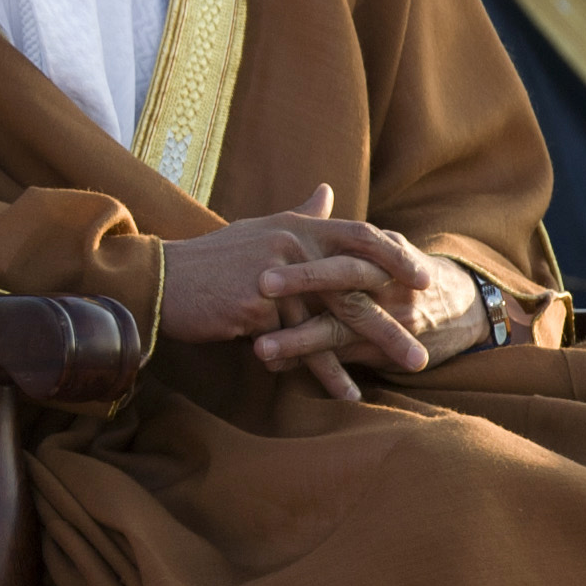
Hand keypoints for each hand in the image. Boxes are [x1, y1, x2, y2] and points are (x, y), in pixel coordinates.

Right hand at [158, 185, 488, 402]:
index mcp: (297, 227)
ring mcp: (276, 277)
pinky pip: (302, 346)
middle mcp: (292, 246)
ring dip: (373, 348)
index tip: (423, 280)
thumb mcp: (260, 230)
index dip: (394, 256)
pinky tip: (347, 393)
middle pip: (357, 283)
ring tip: (405, 369)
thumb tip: (326, 192)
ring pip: (335, 318)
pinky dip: (327, 371)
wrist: (158, 281)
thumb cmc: (211, 261)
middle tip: (427, 338)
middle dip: (394, 314)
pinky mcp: (258, 308)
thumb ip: (300, 215)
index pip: (360, 235)